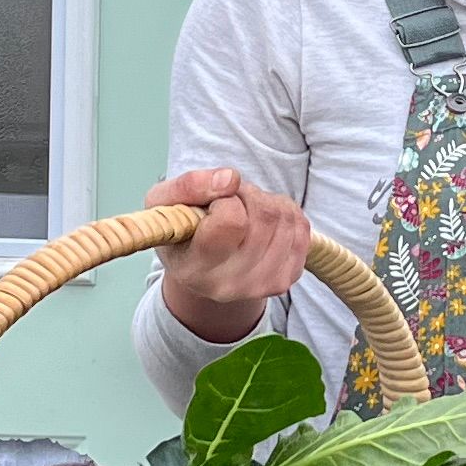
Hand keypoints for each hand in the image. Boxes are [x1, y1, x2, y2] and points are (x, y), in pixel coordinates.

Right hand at [145, 167, 311, 346]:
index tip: (212, 204)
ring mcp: (262, 285)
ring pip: (286, 218)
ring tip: (244, 211)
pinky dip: (285, 213)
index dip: (225, 199)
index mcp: (195, 269)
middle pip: (265, 217)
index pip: (231, 221)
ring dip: (267, 201)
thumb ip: (189, 185)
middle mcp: (230, 285)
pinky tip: (263, 221)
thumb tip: (231, 180)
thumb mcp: (164, 202)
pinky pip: (301, 228)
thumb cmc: (179, 231)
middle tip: (230, 201)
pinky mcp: (287, 278)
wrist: (198, 268)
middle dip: (249, 195)